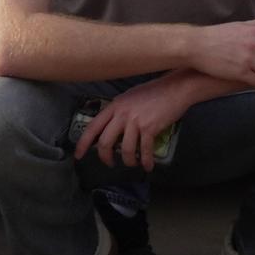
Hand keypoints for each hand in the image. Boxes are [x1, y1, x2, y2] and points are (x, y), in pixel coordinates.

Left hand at [71, 77, 197, 169]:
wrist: (175, 89)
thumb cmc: (154, 92)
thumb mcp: (130, 98)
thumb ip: (119, 111)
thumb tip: (113, 128)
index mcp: (114, 106)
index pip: (93, 127)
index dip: (83, 143)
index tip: (78, 155)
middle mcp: (122, 114)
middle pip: (105, 142)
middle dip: (105, 157)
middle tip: (110, 163)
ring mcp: (135, 121)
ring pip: (124, 149)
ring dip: (128, 161)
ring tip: (132, 164)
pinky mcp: (150, 128)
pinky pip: (144, 150)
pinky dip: (145, 161)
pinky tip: (148, 165)